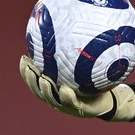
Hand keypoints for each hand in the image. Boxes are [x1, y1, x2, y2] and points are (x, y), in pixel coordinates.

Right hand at [19, 55, 134, 120]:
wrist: (110, 97)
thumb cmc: (96, 78)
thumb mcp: (87, 63)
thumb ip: (78, 50)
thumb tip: (76, 23)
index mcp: (56, 86)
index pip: (37, 78)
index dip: (27, 70)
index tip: (23, 58)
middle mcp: (58, 96)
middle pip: (39, 90)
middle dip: (32, 80)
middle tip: (29, 67)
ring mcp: (69, 105)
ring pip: (52, 99)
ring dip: (46, 90)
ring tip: (43, 79)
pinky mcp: (81, 110)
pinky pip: (73, 104)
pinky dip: (67, 97)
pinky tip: (65, 89)